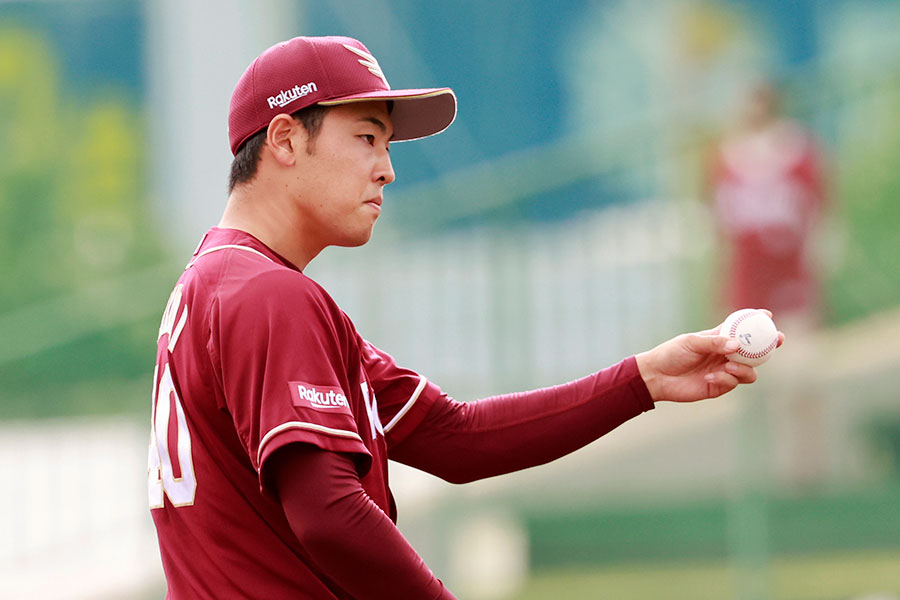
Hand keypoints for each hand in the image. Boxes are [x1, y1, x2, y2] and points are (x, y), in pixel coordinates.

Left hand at [634, 319, 784, 402]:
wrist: (657, 376)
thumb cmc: (672, 354)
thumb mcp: (692, 342)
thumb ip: (714, 343)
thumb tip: (737, 345)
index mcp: (719, 339)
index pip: (741, 329)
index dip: (756, 323)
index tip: (768, 316)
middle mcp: (725, 355)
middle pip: (754, 352)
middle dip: (768, 346)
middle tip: (776, 341)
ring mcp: (724, 371)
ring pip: (749, 371)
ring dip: (744, 369)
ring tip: (728, 367)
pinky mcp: (719, 386)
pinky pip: (733, 383)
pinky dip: (725, 380)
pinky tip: (710, 377)